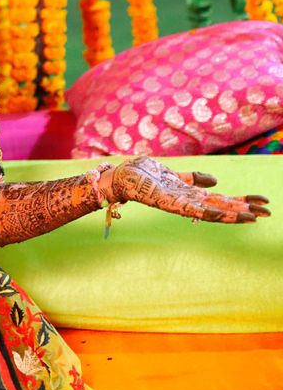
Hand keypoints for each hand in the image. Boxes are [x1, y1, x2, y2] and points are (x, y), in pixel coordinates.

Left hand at [105, 155, 270, 223]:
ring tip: (253, 216)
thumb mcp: (173, 173)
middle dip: (244, 209)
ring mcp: (179, 204)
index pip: (221, 199)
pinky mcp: (168, 203)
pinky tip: (219, 213)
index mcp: (191, 194)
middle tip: (268, 212)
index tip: (261, 201)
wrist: (121, 177)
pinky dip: (206, 212)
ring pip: (210, 211)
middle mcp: (188, 201)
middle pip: (221, 206)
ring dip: (231, 214)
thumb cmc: (144, 175)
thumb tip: (215, 181)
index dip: (241, 200)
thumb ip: (193, 178)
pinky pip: (189, 210)